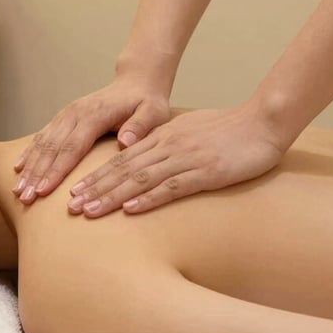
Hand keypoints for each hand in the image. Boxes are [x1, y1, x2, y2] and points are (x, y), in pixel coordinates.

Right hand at [13, 71, 170, 202]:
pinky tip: (18, 169)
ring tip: (18, 191)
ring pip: (43, 142)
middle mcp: (75, 113)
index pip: (72, 147)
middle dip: (36, 174)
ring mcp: (67, 114)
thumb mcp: (153, 112)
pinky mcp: (63, 118)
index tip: (43, 191)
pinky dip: (29, 153)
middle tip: (24, 198)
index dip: (56, 170)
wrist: (136, 82)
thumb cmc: (147, 101)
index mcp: (95, 114)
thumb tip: (126, 142)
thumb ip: (141, 126)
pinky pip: (42, 136)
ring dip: (29, 167)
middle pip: (51, 147)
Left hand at [67, 105, 285, 216]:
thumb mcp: (189, 132)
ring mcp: (184, 159)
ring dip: (111, 196)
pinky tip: (130, 210)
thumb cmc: (228, 129)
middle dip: (94, 189)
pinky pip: (171, 187)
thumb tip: (147, 161)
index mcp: (162, 138)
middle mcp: (167, 146)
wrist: (262, 122)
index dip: (96, 177)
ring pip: (139, 179)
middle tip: (70, 206)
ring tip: (89, 211)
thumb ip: (166, 145)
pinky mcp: (205, 172)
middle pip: (122, 170)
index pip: (121, 160)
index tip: (74, 191)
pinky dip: (148, 199)